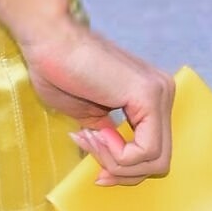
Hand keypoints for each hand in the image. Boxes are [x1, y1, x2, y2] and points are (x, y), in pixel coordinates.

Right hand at [21, 19, 175, 184]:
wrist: (48, 38)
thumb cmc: (57, 69)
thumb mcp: (88, 115)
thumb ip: (108, 136)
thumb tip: (113, 164)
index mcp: (150, 96)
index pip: (154, 152)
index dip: (124, 170)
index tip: (96, 169)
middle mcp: (163, 92)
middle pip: (159, 161)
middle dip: (122, 172)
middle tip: (92, 161)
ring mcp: (160, 92)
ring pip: (155, 161)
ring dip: (116, 163)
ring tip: (88, 139)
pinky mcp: (149, 95)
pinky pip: (145, 151)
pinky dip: (118, 156)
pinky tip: (96, 135)